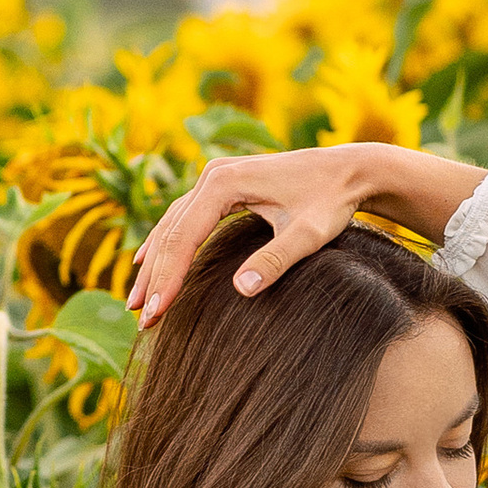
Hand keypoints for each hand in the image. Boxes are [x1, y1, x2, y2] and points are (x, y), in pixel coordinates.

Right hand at [126, 143, 378, 326]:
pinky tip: (148, 262)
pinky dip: (166, 243)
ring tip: (138, 302)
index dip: (168, 277)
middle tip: (142, 318)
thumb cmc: (331, 201)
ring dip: (155, 263)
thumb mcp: (310, 234)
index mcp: (225, 183)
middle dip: (154, 276)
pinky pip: (183, 217)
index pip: (184, 236)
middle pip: (170, 231)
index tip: (157, 313)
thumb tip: (241, 290)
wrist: (349, 170)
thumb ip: (277, 259)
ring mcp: (215, 177)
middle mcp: (213, 175)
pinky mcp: (223, 185)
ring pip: (172, 224)